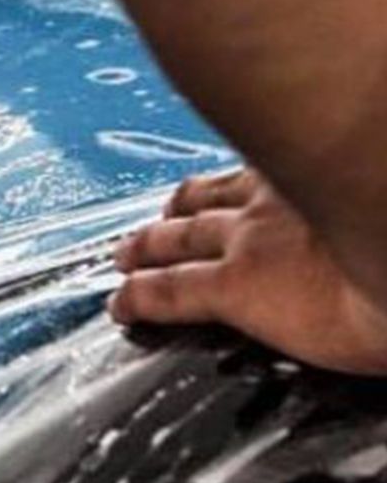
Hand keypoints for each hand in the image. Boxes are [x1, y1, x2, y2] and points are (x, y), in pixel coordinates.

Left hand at [111, 168, 386, 375]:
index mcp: (314, 177)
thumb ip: (354, 196)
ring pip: (178, 240)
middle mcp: (275, 201)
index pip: (254, 175)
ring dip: (146, 247)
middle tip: (155, 220)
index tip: (208, 188)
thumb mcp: (374, 196)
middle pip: (204, 202)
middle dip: (175, 211)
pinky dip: (138, 297)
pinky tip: (121, 307)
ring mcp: (248, 244)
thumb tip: (360, 211)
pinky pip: (170, 292)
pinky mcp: (236, 287)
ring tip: (125, 257)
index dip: (224, 184)